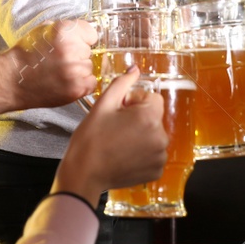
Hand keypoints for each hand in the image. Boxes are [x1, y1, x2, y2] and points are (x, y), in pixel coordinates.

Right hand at [7, 19, 97, 109]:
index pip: (91, 33)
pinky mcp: (77, 88)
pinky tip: (66, 82)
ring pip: (89, 67)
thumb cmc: (25, 56)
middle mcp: (71, 49)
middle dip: (78, 55)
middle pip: (89, 51)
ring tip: (60, 72)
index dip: (82, 39)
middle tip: (60, 60)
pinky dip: (82, 84)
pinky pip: (91, 82)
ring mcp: (75, 70)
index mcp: (64, 31)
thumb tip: (82, 32)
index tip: (75, 43)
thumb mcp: (42, 31)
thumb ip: (64, 29)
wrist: (11, 80)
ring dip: (79, 70)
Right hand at [53, 68, 167, 208]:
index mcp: (149, 117)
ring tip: (119, 143)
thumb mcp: (103, 104)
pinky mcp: (156, 171)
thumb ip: (122, 83)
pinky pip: (154, 153)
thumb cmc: (90, 139)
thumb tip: (135, 69)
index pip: (153, 98)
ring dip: (141, 136)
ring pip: (154, 135)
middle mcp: (160, 137)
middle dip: (138, 119)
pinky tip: (124, 156)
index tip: (119, 112)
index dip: (135, 102)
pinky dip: (143, 153)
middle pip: (154, 117)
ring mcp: (160, 156)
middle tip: (116, 128)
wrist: (84, 174)